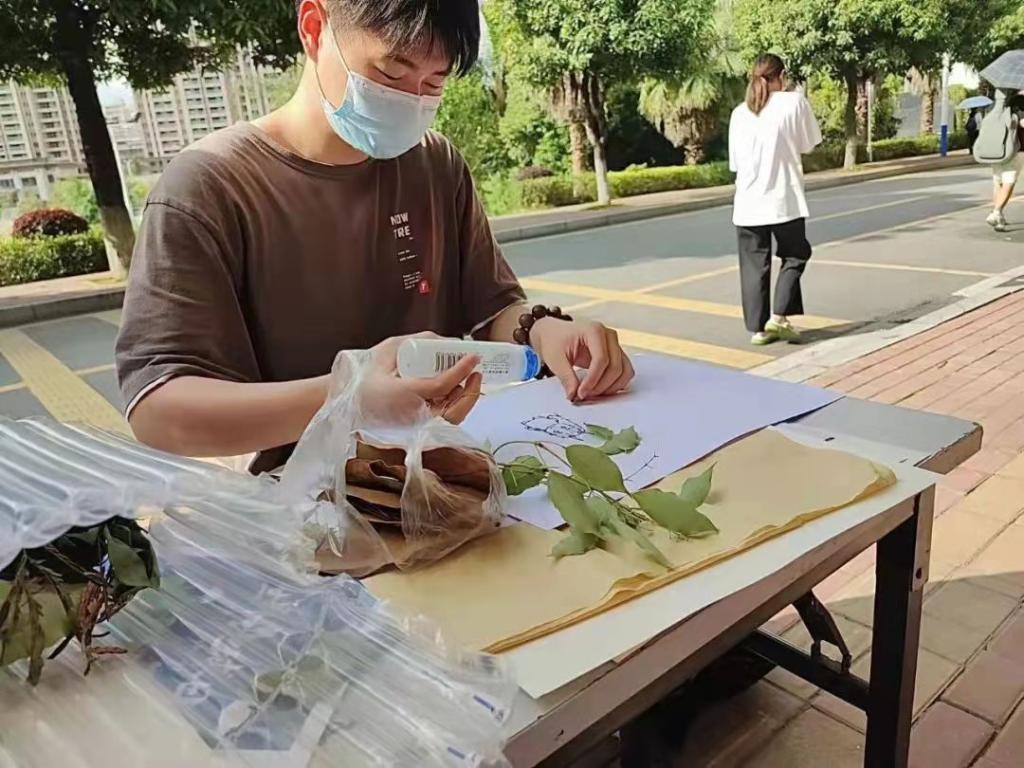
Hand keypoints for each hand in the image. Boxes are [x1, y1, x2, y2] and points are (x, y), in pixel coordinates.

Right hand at [361, 333, 482, 424]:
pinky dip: (455, 406)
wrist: (349, 403)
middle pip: (452, 411)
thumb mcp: (388, 350)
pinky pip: (444, 420)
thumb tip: (447, 341)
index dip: (460, 371)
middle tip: (476, 372)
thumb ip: (418, 341)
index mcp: (402, 394)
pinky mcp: (418, 430)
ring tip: (468, 379)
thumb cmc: (365, 376)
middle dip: (470, 391)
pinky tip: (456, 391)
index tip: (473, 357)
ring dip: (465, 399)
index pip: (440, 386)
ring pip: (451, 419)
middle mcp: (411, 415)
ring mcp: (416, 426)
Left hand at [529, 318, 634, 401]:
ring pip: (624, 371)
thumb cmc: (554, 340)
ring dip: (610, 387)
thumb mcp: (556, 359)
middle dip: (600, 385)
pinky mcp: (616, 355)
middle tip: (584, 395)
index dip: (593, 380)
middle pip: (615, 366)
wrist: (554, 335)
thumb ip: (566, 378)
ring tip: (592, 393)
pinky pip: (624, 372)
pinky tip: (600, 390)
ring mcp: (614, 345)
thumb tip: (574, 395)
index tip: (581, 393)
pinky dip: (616, 384)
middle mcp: (608, 336)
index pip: (601, 359)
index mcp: (594, 330)